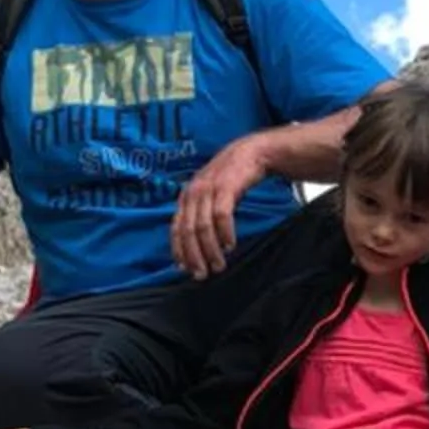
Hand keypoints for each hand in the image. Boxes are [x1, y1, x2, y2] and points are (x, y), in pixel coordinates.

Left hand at [170, 137, 271, 277]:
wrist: (251, 153)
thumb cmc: (231, 178)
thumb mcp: (209, 195)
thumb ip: (200, 215)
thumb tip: (195, 245)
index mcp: (186, 197)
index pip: (176, 229)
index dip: (180, 251)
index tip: (186, 269)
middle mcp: (193, 193)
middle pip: (188, 231)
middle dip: (195, 256)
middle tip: (203, 274)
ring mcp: (209, 189)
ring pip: (203, 226)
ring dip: (210, 249)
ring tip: (219, 265)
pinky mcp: (226, 187)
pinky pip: (221, 215)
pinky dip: (225, 233)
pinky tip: (230, 245)